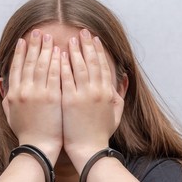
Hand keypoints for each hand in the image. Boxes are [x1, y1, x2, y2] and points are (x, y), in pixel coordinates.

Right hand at [2, 30, 62, 164]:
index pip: (17, 67)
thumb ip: (6, 96)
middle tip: (39, 32)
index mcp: (13, 93)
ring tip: (50, 38)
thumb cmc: (26, 132)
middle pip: (29, 62)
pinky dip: (58, 62)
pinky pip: (56, 75)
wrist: (39, 147)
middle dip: (34, 45)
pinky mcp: (53, 98)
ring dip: (46, 49)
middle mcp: (24, 91)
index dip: (20, 52)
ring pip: (42, 65)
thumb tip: (3, 81)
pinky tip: (62, 52)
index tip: (24, 40)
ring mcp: (39, 93)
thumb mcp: (10, 114)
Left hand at [61, 29, 123, 172]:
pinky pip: (65, 78)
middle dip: (87, 45)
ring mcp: (83, 95)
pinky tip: (58, 55)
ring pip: (79, 66)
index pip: (104, 65)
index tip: (94, 39)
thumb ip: (119, 96)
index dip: (99, 51)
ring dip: (74, 51)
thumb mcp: (116, 114)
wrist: (88, 149)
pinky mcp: (69, 101)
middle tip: (82, 31)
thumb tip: (123, 80)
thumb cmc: (101, 133)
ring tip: (70, 39)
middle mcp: (97, 91)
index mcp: (108, 92)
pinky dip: (62, 65)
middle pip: (92, 62)